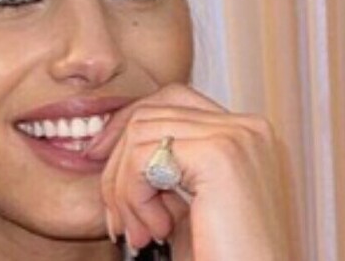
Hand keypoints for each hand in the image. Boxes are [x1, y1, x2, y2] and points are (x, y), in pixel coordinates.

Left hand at [84, 84, 291, 259]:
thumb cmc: (223, 259)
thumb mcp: (185, 205)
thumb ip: (161, 168)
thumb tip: (107, 142)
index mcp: (247, 134)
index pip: (173, 99)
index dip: (127, 123)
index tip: (96, 156)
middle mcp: (248, 127)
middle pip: (150, 112)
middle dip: (118, 165)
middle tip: (120, 219)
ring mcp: (236, 135)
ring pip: (140, 133)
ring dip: (125, 190)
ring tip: (141, 233)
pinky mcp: (219, 154)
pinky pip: (142, 156)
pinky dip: (133, 195)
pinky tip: (155, 230)